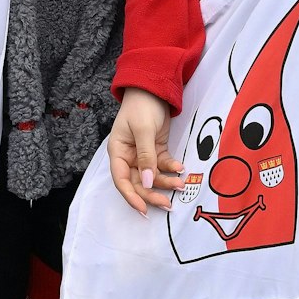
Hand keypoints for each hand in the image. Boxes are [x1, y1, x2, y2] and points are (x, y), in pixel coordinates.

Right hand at [109, 88, 181, 215]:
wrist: (154, 88)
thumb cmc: (141, 106)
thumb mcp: (143, 130)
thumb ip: (146, 157)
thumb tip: (146, 181)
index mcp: (118, 151)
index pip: (121, 179)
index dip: (131, 196)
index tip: (143, 209)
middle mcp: (128, 156)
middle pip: (138, 182)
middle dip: (152, 193)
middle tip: (168, 204)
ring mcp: (142, 155)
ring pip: (152, 177)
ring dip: (166, 182)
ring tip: (181, 184)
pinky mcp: (156, 151)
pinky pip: (163, 166)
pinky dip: (171, 169)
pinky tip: (181, 169)